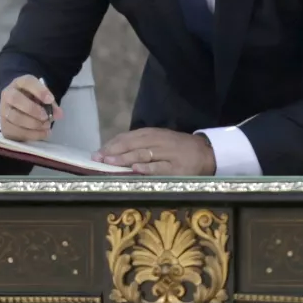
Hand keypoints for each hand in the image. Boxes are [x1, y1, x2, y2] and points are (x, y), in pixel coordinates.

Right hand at [0, 74, 62, 141]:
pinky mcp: (4, 126)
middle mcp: (8, 94)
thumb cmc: (33, 102)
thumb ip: (51, 105)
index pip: (27, 82)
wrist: (17, 112)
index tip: (50, 100)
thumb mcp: (43, 99)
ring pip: (15, 117)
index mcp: (19, 83)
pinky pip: (16, 131)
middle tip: (46, 116)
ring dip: (34, 123)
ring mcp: (4, 111)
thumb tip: (59, 114)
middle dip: (33, 109)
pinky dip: (32, 134)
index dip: (39, 90)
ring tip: (46, 126)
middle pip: (15, 98)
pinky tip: (43, 133)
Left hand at [93, 127, 216, 175]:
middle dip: (114, 151)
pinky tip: (135, 169)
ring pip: (144, 154)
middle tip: (98, 159)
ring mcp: (168, 154)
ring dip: (125, 158)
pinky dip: (147, 168)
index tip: (96, 153)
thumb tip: (112, 152)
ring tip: (110, 162)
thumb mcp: (158, 142)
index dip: (111, 144)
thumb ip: (139, 145)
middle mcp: (158, 141)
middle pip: (133, 144)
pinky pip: (160, 167)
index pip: (128, 137)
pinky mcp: (178, 168)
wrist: (207, 153)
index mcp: (152, 134)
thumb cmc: (177, 148)